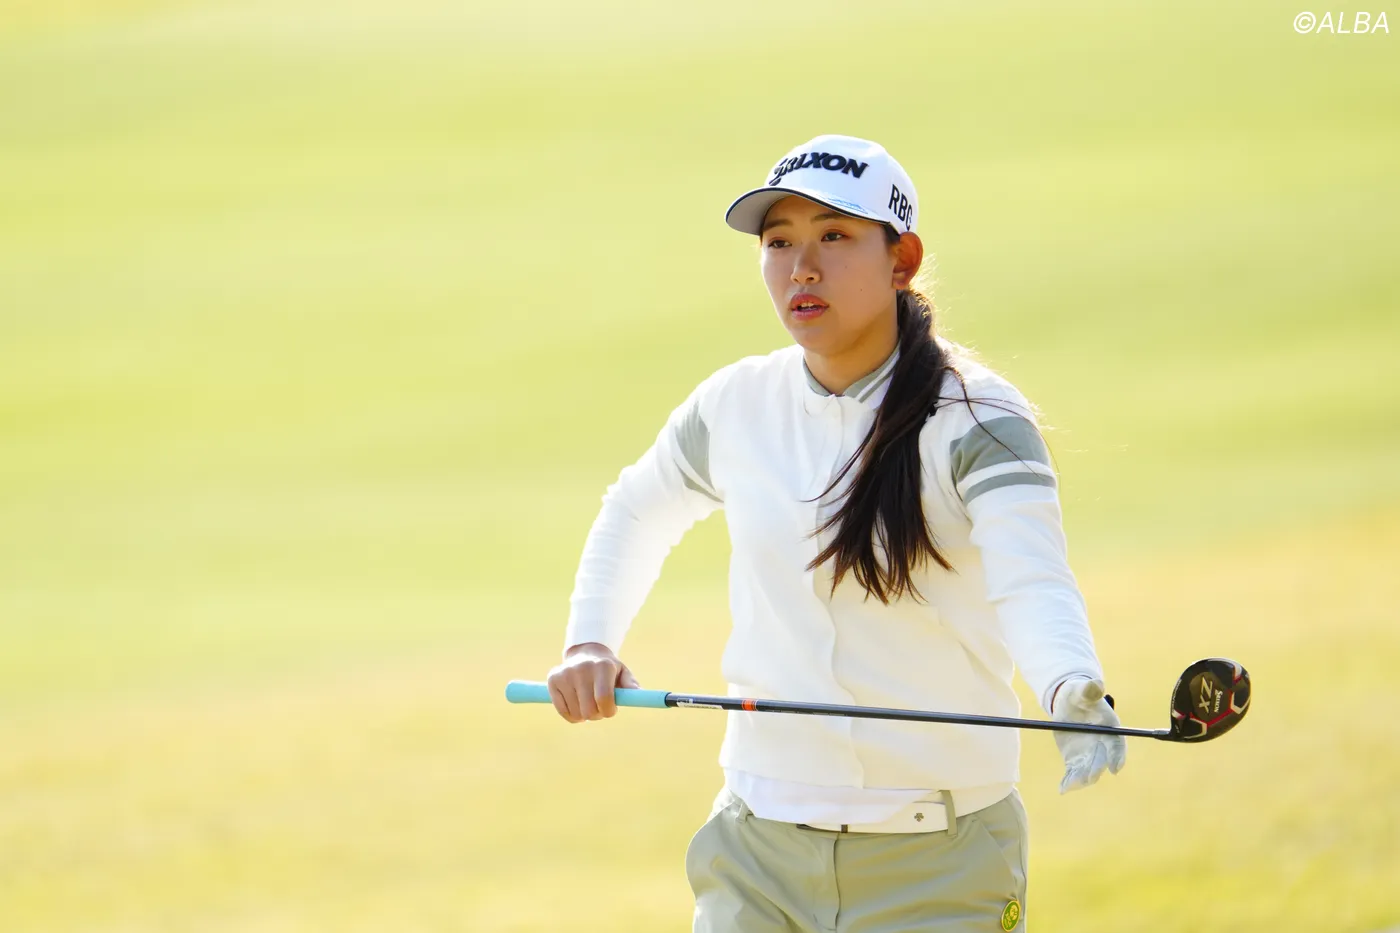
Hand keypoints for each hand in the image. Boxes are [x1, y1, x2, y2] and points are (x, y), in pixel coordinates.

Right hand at [545, 642, 640, 722]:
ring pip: (576, 714)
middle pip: (589, 710)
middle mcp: (582, 668)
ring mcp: (565, 674)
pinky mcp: (553, 680)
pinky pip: (562, 712)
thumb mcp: (622, 672)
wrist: (585, 653)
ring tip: (588, 703)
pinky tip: (576, 705)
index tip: (610, 710)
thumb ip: (630, 685)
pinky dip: (571, 715)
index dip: (609, 711)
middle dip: (597, 715)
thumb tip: (638, 694)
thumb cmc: (608, 669)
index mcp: (602, 666)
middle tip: (599, 707)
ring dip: (584, 715)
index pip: (604, 698)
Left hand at [1051, 677, 1126, 793]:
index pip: (1117, 745)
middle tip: (1088, 777)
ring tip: (1071, 785)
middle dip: (1096, 769)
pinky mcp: (1074, 759)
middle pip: (1102, 761)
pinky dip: (1068, 781)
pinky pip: (1072, 772)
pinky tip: (1062, 789)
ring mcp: (1088, 754)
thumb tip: (1096, 683)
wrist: (1068, 704)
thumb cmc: (1080, 695)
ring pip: (1087, 770)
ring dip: (1081, 779)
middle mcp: (1102, 745)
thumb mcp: (1083, 691)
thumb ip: (1090, 690)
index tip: (1115, 768)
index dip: (1117, 756)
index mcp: (1110, 729)